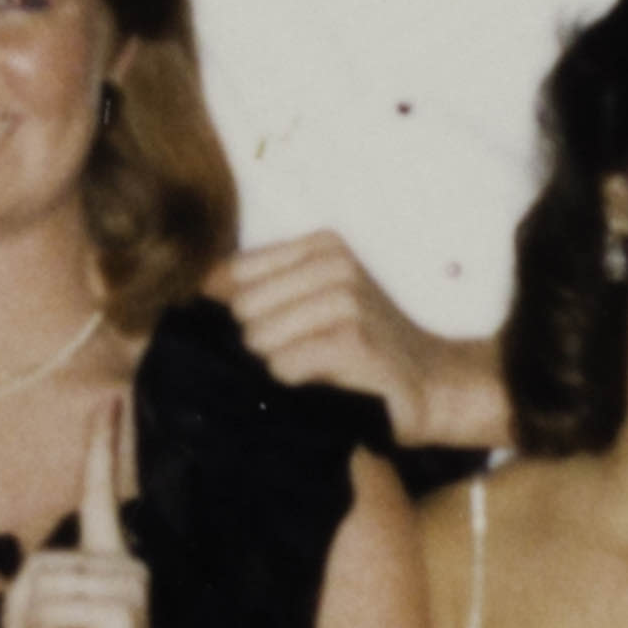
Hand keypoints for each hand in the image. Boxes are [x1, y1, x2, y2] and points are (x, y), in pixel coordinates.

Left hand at [0, 416, 183, 627]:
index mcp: (110, 562)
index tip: (108, 401)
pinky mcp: (120, 610)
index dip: (102, 449)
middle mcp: (125, 565)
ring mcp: (128, 585)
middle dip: (11, 609)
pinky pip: (50, 605)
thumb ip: (4, 597)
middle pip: (38, 561)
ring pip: (39, 582)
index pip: (102, 496)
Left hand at [214, 230, 496, 446]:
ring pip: (259, 339)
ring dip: (277, 367)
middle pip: (242, 308)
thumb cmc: (364, 347)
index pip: (234, 273)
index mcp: (322, 244)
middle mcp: (335, 262)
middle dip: (257, 343)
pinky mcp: (353, 340)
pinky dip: (295, 383)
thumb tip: (195, 298)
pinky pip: (284, 365)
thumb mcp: (314, 303)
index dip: (232, 314)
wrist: (431, 383)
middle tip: (298, 358)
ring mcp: (346, 299)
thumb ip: (263, 292)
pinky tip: (325, 383)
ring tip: (314, 371)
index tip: (264, 337)